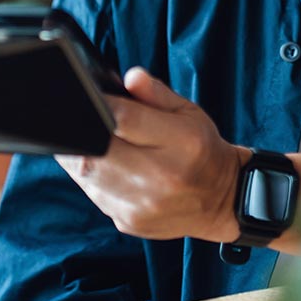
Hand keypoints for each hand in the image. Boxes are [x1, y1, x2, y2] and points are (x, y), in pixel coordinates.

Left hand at [57, 68, 244, 242]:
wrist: (222, 200)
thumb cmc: (203, 150)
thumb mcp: (188, 112)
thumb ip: (156, 93)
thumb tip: (130, 77)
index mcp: (181, 143)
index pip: (124, 118)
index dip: (99, 105)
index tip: (89, 97)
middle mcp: (161, 177)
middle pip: (96, 153)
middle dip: (80, 135)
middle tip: (77, 121)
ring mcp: (142, 205)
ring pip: (88, 176)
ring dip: (81, 156)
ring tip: (89, 142)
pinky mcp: (129, 222)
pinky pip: (95, 195)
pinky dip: (91, 178)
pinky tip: (104, 167)